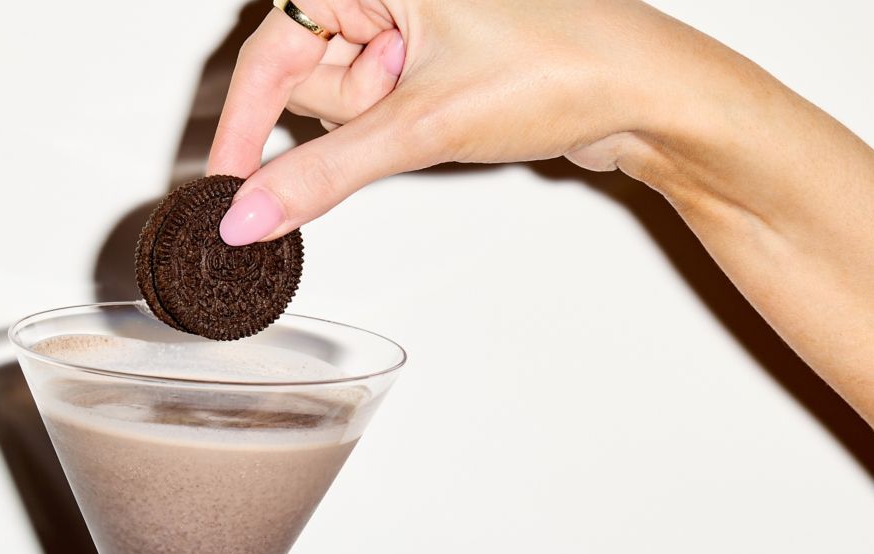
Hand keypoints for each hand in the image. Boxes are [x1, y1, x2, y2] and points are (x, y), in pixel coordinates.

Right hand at [212, 0, 720, 245]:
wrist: (646, 96)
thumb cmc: (564, 66)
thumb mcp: (420, 126)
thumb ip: (320, 175)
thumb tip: (251, 213)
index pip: (271, 49)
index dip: (245, 123)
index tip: (227, 186)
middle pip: (307, 72)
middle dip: (354, 110)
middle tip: (410, 105)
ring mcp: (409, 17)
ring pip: (342, 96)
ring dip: (381, 122)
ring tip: (445, 101)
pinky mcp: (428, 50)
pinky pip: (376, 106)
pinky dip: (397, 126)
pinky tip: (449, 111)